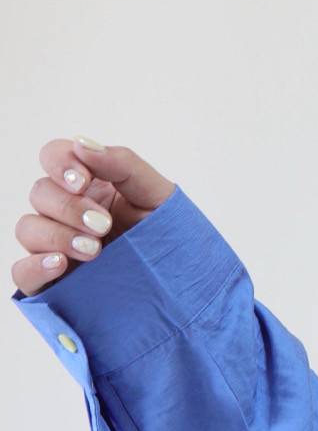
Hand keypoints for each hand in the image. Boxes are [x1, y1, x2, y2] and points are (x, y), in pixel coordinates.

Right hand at [12, 136, 176, 296]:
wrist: (182, 286)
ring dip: (57, 236)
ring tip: (94, 251)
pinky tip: (60, 265)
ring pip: (28, 228)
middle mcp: (66, 212)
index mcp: (90, 185)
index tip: (81, 181)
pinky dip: (35, 267)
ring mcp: (56, 246)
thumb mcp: (157, 195)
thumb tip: (82, 144)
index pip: (54, 157)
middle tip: (103, 225)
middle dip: (69, 207)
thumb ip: (123, 164)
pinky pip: (23, 272)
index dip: (60, 164)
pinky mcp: (52, 281)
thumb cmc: (169, 236)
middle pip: (40, 193)